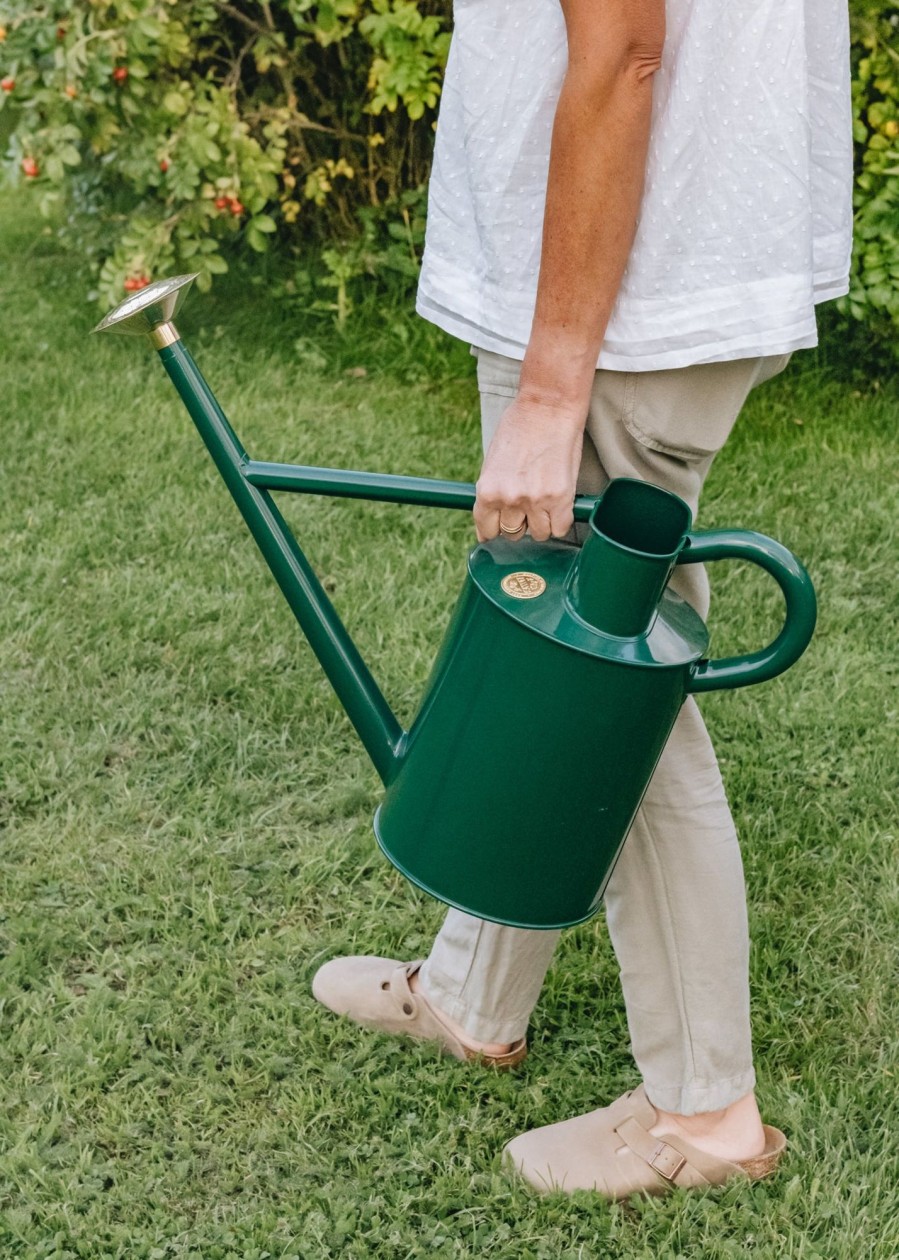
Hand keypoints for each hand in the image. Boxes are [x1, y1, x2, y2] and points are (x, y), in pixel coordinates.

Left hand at [473, 395, 585, 541]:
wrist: (547, 408)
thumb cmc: (520, 427)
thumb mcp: (493, 462)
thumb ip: (493, 490)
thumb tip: (493, 515)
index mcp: (487, 490)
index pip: (486, 530)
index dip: (494, 529)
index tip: (500, 527)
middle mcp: (509, 499)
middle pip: (512, 534)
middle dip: (518, 523)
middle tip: (525, 507)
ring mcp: (536, 500)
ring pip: (537, 534)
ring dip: (540, 523)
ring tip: (543, 503)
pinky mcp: (561, 498)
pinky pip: (560, 528)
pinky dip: (559, 522)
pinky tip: (558, 507)